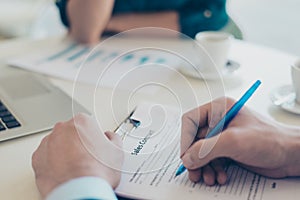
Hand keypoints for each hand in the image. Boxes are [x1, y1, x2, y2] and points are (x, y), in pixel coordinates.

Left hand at [32, 113, 123, 197]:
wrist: (80, 191)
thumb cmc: (96, 172)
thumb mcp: (117, 151)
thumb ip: (113, 138)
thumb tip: (109, 138)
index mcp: (81, 122)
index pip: (88, 123)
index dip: (93, 135)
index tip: (95, 145)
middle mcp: (62, 129)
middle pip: (71, 132)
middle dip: (78, 141)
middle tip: (86, 157)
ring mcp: (47, 143)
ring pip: (57, 143)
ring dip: (64, 151)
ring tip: (75, 167)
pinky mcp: (37, 158)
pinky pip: (46, 157)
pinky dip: (53, 163)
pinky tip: (64, 171)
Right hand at [180, 97, 295, 185]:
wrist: (290, 155)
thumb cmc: (270, 139)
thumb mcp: (234, 141)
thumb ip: (207, 149)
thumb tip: (188, 158)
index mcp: (219, 109)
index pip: (191, 121)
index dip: (185, 139)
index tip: (186, 156)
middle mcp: (219, 122)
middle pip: (195, 140)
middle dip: (195, 158)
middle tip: (194, 172)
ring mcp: (223, 136)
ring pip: (202, 152)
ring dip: (203, 167)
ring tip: (209, 177)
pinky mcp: (228, 150)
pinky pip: (212, 160)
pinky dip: (213, 170)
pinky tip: (220, 176)